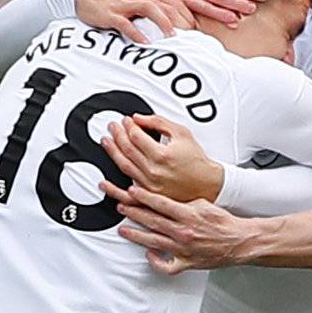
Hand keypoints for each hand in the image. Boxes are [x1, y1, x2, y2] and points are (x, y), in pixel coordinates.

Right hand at [74, 0, 191, 42]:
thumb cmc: (115, 0)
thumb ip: (155, 6)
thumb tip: (176, 22)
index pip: (173, 1)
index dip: (187, 15)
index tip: (196, 30)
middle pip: (165, 4)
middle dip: (180, 21)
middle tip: (191, 37)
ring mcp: (124, 3)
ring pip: (149, 8)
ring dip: (162, 23)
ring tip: (172, 38)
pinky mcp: (111, 13)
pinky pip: (125, 23)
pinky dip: (136, 33)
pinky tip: (145, 43)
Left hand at [103, 114, 221, 201]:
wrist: (207, 183)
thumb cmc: (196, 160)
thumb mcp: (181, 133)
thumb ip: (158, 122)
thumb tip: (138, 118)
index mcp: (161, 155)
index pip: (136, 136)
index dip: (128, 125)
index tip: (126, 121)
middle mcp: (153, 170)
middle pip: (127, 149)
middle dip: (117, 134)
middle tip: (113, 127)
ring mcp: (150, 184)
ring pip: (123, 165)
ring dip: (112, 152)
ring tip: (107, 142)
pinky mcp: (149, 194)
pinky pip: (126, 188)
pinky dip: (114, 185)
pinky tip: (104, 182)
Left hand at [108, 187, 256, 269]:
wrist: (240, 241)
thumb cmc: (224, 223)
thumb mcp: (204, 204)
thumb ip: (183, 203)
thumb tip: (167, 199)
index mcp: (189, 215)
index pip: (161, 203)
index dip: (144, 197)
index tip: (132, 192)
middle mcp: (184, 232)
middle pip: (153, 221)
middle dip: (134, 213)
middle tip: (121, 207)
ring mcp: (183, 249)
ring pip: (154, 242)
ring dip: (137, 235)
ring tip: (124, 230)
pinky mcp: (187, 262)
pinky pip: (167, 266)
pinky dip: (156, 262)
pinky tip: (149, 255)